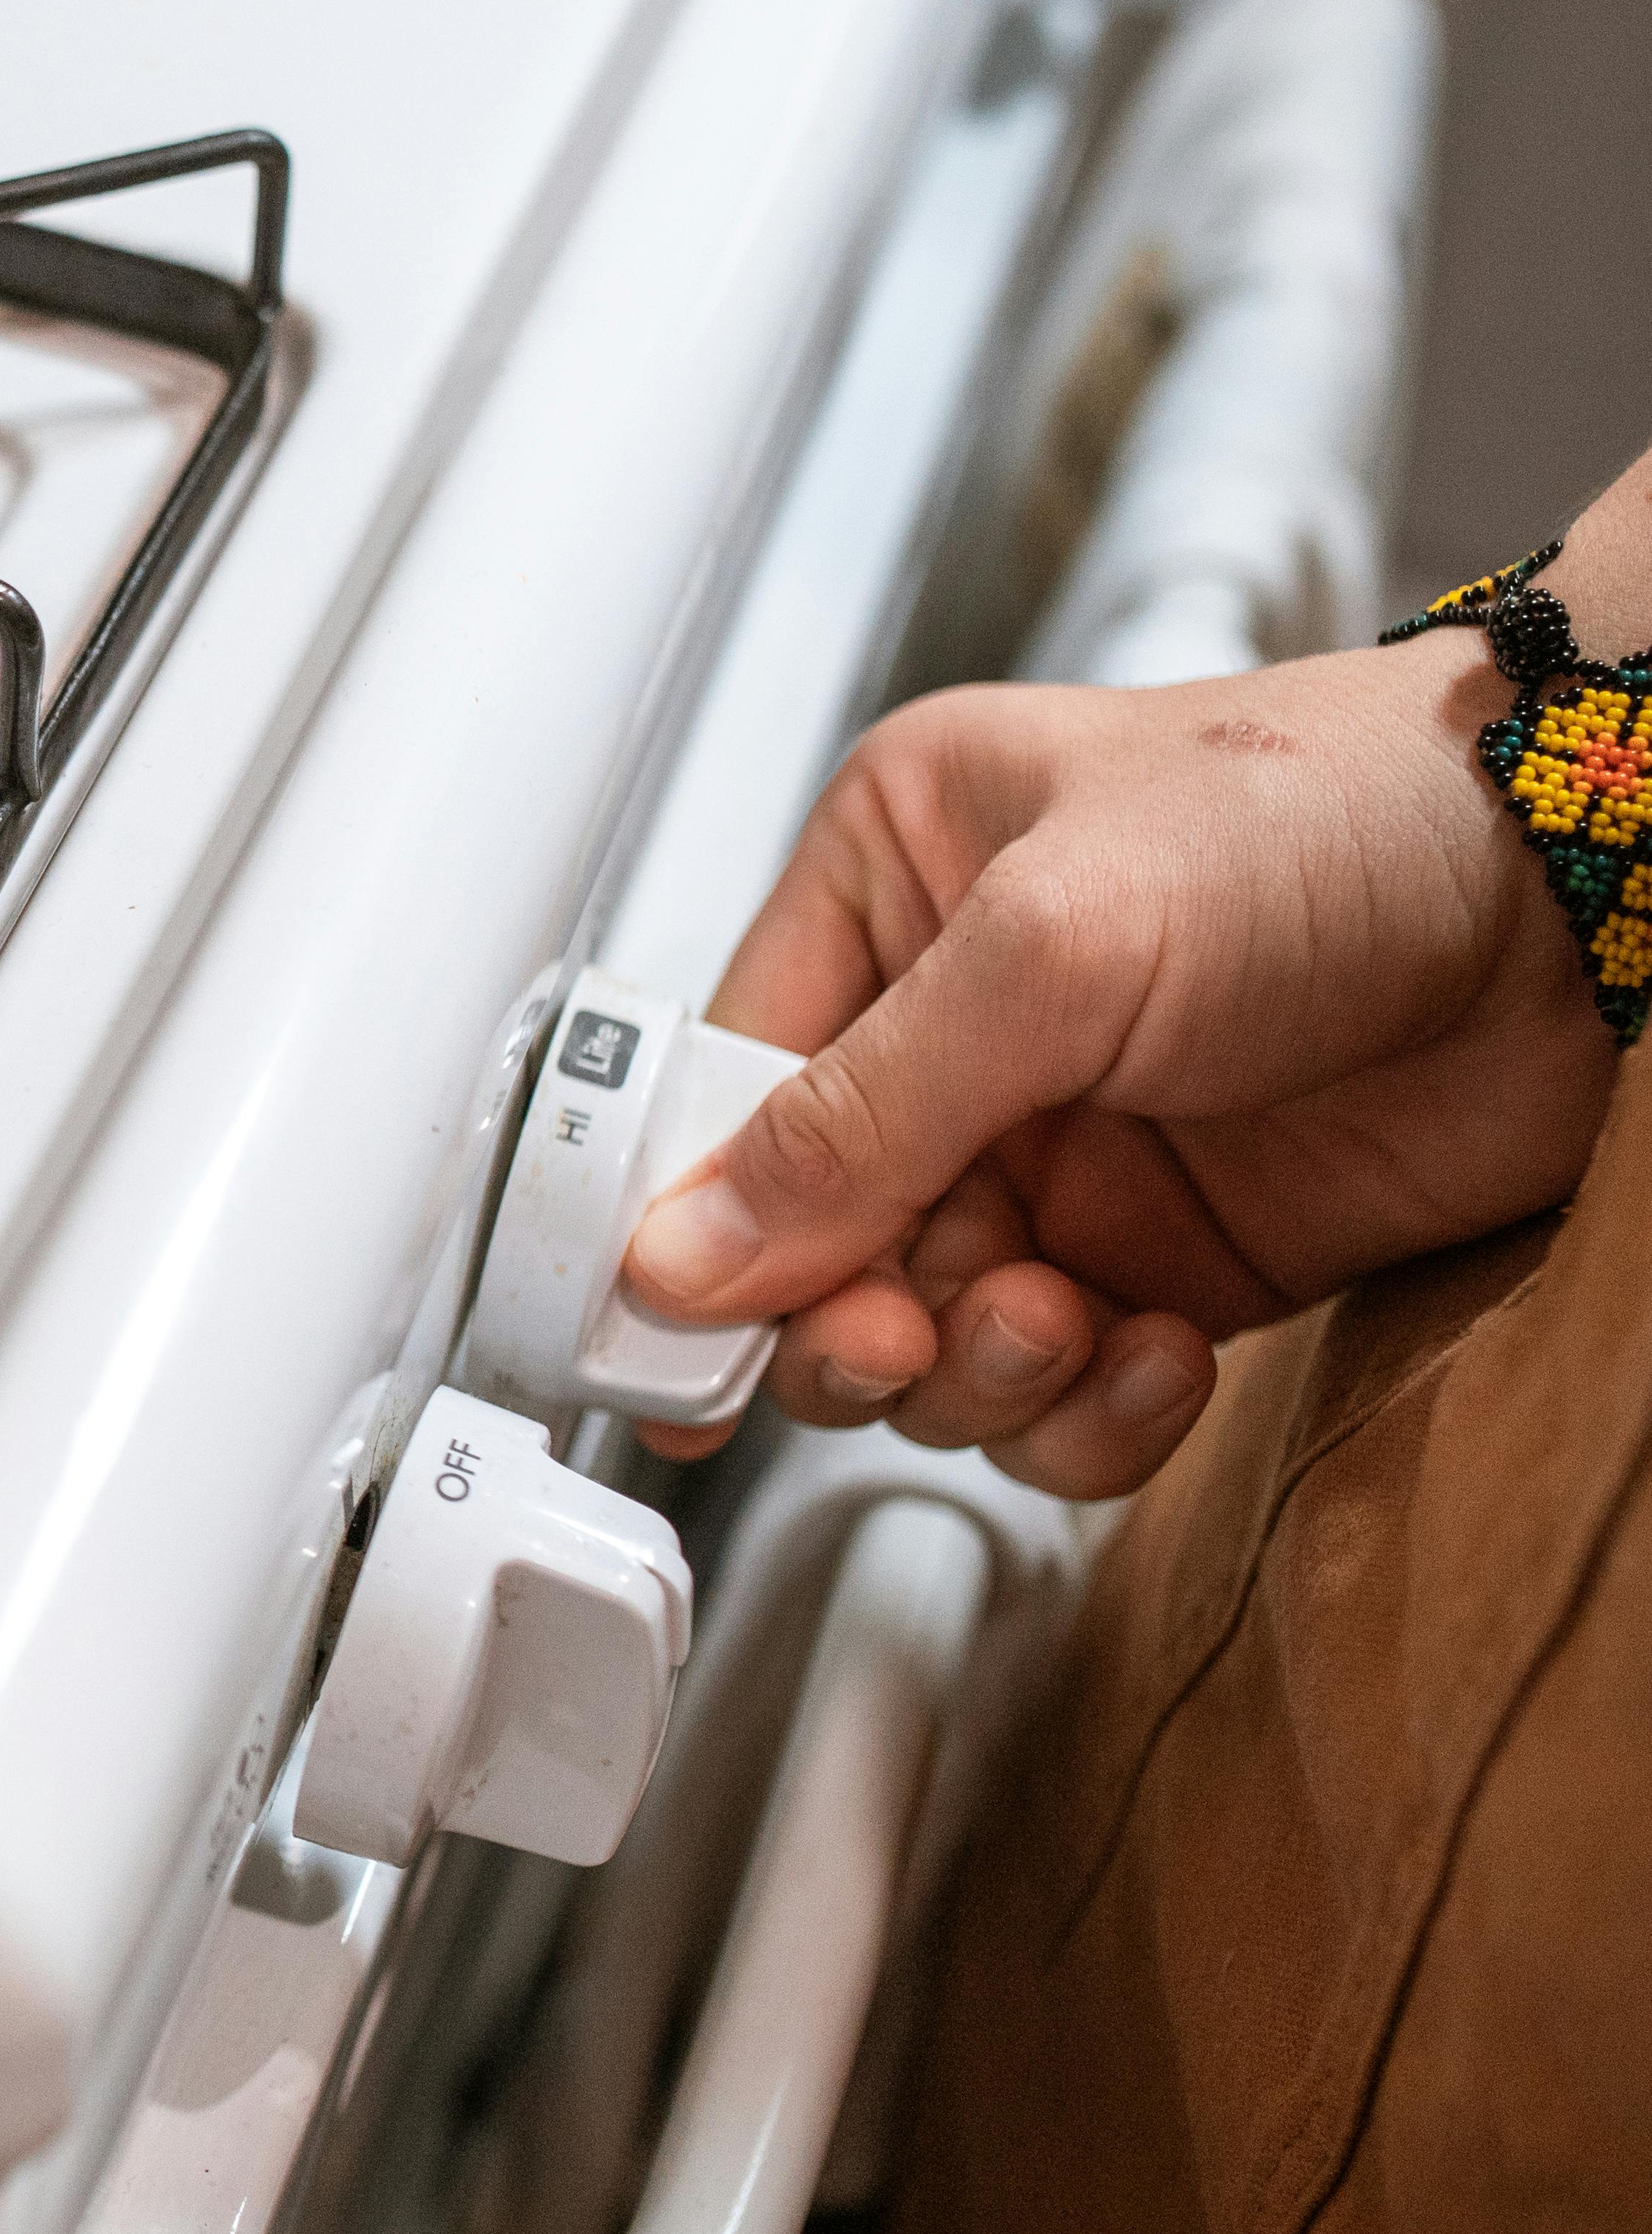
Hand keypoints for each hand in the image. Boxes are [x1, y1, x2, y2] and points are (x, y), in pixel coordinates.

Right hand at [621, 633, 1618, 1496]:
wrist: (1590, 904)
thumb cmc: (1337, 821)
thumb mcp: (1055, 944)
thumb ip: (863, 1114)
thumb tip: (692, 1250)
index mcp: (890, 887)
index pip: (719, 1086)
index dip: (687, 1217)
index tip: (673, 1326)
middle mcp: (958, 1029)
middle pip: (805, 1246)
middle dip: (846, 1313)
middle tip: (895, 1329)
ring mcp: (1062, 1154)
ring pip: (922, 1341)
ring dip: (975, 1372)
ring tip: (1053, 1321)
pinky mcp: (1168, 1259)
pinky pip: (1061, 1395)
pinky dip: (1091, 1412)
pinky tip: (1155, 1353)